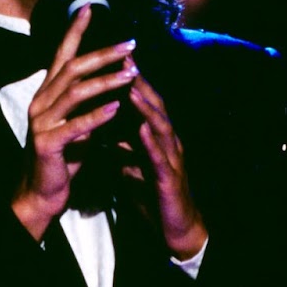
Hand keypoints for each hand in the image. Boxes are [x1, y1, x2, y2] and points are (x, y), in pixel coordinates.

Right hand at [11, 5, 137, 239]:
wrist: (41, 193)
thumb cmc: (63, 158)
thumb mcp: (78, 124)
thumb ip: (89, 102)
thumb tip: (114, 81)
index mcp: (48, 94)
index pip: (62, 55)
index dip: (75, 31)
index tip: (89, 7)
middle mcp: (41, 102)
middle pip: (73, 68)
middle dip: (103, 54)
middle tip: (130, 45)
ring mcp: (42, 122)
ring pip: (75, 93)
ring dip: (106, 81)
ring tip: (131, 74)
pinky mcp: (48, 143)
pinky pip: (75, 125)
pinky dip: (97, 115)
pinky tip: (116, 108)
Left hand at [123, 72, 207, 258]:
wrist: (175, 227)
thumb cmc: (155, 196)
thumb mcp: (135, 168)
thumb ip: (126, 150)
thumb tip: (110, 134)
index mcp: (158, 138)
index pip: (145, 104)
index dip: (132, 82)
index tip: (115, 59)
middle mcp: (168, 142)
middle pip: (155, 106)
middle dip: (140, 83)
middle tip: (125, 59)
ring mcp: (171, 159)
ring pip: (160, 127)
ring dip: (146, 107)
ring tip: (132, 88)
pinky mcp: (169, 178)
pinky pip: (160, 157)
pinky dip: (150, 141)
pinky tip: (141, 129)